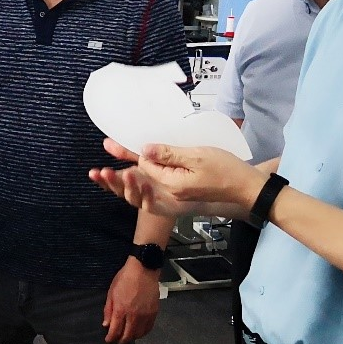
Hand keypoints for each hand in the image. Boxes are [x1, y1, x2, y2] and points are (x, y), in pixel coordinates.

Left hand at [90, 139, 264, 217]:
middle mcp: (170, 195)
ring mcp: (174, 198)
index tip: (109, 145)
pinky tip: (128, 179)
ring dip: (122, 184)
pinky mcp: (178, 196)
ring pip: (141, 193)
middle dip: (115, 178)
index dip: (127, 156)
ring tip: (102, 175)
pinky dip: (137, 187)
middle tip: (96, 170)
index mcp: (173, 186)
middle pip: (136, 189)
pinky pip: (151, 194)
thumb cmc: (227, 170)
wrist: (247, 188)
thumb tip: (143, 150)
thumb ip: (169, 154)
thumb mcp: (197, 157)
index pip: (143, 170)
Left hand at [103, 259, 160, 343]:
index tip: (108, 340)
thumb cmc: (124, 279)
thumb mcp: (111, 292)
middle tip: (116, 340)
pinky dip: (142, 333)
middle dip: (120, 340)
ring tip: (127, 336)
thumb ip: (108, 310)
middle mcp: (134, 316)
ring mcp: (145, 316)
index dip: (111, 338)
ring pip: (138, 335)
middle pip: (127, 336)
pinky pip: (148, 329)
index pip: (115, 331)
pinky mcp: (154, 313)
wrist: (143, 270)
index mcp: (121, 310)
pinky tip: (138, 331)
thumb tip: (106, 325)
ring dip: (131, 337)